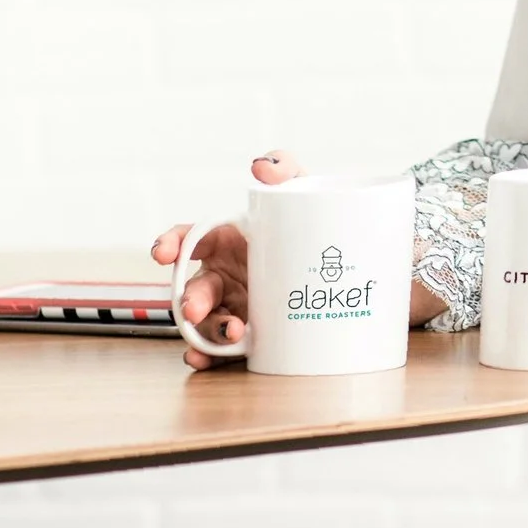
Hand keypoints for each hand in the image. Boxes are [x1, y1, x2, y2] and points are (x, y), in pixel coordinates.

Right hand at [151, 148, 450, 370]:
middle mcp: (227, 277)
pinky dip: (210, 358)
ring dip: (206, 332)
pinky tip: (206, 361)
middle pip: (196, 287)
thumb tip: (261, 165)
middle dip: (190, 298)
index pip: (190, 239)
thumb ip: (286, 170)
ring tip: (232, 334)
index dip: (170, 243)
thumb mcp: (308, 194)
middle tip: (195, 309)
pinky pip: (224, 352)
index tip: (162, 252)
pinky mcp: (255, 339)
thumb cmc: (321, 225)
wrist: (365, 270)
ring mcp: (238, 310)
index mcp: (230, 240)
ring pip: (208, 324)